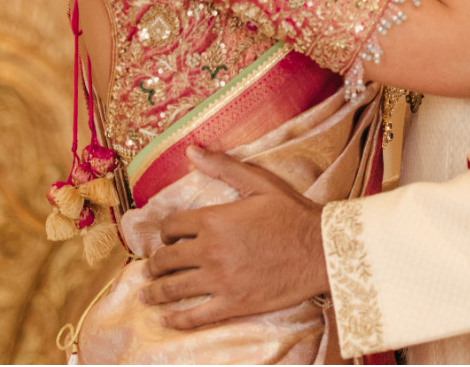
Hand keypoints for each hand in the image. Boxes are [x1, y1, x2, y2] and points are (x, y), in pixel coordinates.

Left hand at [139, 146, 328, 328]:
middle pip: (166, 259)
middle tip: (150, 270)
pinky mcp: (233, 304)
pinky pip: (195, 316)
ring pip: (173, 288)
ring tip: (146, 294)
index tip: (167, 239)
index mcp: (213, 220)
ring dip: (154, 292)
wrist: (322, 249)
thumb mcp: (258, 183)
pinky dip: (176, 319)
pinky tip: (166, 318)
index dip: (164, 233)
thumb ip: (222, 167)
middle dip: (154, 264)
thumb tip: (191, 150)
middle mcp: (210, 250)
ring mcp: (220, 280)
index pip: (170, 227)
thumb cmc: (293, 214)